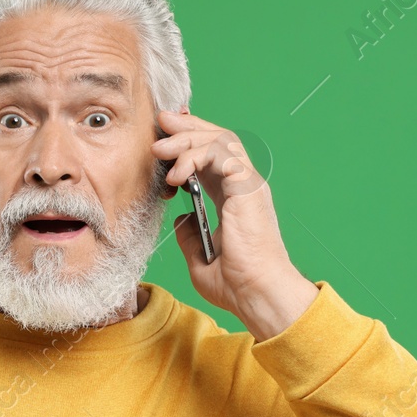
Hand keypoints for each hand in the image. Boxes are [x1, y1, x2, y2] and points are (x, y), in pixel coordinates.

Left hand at [153, 108, 317, 339]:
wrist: (257, 293)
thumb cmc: (236, 284)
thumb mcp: (200, 258)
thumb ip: (189, 236)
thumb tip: (180, 219)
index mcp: (233, 199)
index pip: (211, 158)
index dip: (188, 144)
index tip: (163, 141)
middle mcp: (243, 186)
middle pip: (216, 140)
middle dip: (186, 128)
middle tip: (160, 122)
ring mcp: (248, 183)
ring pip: (219, 140)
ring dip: (186, 139)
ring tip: (159, 149)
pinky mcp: (248, 186)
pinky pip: (221, 154)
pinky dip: (195, 157)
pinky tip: (176, 176)